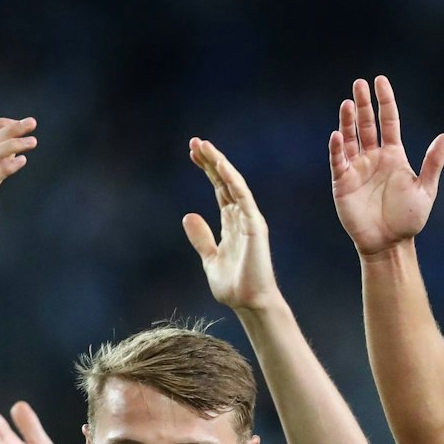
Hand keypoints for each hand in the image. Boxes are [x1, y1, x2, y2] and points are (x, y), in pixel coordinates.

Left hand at [182, 138, 281, 310]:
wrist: (249, 303)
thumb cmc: (234, 285)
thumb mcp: (209, 258)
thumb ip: (201, 237)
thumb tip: (188, 215)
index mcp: (231, 223)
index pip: (219, 190)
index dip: (207, 170)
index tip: (192, 154)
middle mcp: (242, 217)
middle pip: (224, 182)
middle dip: (210, 161)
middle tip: (195, 141)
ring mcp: (249, 219)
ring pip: (233, 184)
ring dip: (218, 163)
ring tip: (203, 145)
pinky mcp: (254, 225)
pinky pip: (242, 197)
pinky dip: (231, 180)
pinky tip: (220, 165)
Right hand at [331, 76, 443, 256]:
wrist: (390, 243)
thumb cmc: (408, 219)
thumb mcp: (425, 189)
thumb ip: (433, 163)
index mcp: (394, 156)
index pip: (389, 122)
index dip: (385, 101)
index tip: (380, 80)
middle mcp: (374, 157)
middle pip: (367, 124)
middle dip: (364, 104)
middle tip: (359, 83)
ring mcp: (357, 168)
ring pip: (350, 138)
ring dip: (348, 121)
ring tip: (348, 103)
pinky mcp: (343, 182)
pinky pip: (338, 161)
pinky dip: (337, 148)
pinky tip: (337, 135)